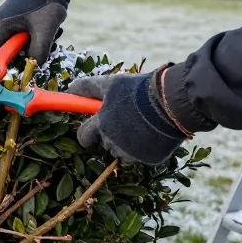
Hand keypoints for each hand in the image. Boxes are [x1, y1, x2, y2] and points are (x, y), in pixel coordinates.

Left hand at [67, 67, 189, 164]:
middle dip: (111, 135)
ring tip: (142, 124)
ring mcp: (132, 153)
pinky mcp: (149, 159)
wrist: (173, 103)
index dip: (87, 133)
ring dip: (128, 142)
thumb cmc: (138, 91)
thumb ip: (88, 88)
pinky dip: (146, 147)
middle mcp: (113, 142)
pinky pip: (142, 155)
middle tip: (125, 121)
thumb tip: (69, 88)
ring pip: (123, 151)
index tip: (92, 129)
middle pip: (105, 143)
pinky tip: (154, 132)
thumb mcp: (111, 84)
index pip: (83, 136)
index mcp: (101, 125)